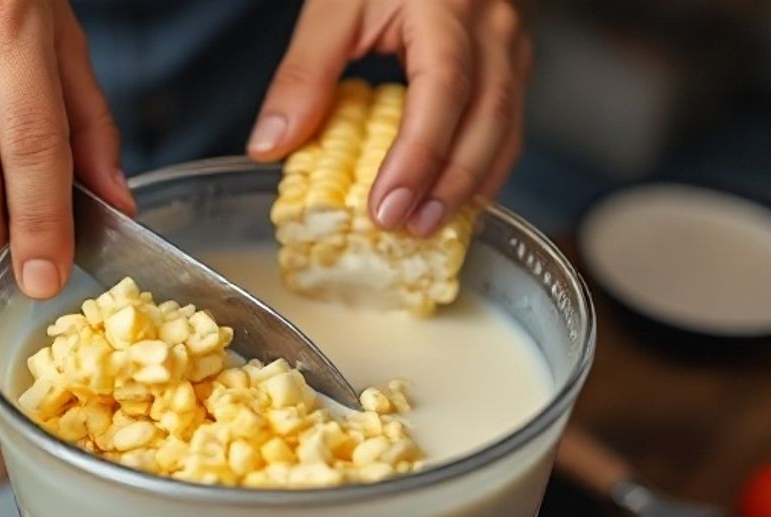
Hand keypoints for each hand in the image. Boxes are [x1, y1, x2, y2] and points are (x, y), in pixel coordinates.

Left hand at [248, 0, 531, 235]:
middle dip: (449, 184)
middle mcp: (491, 28)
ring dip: (471, 185)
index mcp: (446, 8)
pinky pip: (507, 126)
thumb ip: (304, 74)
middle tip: (407, 229)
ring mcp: (509, 47)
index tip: (385, 206)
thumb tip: (271, 144)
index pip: (443, 88)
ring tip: (427, 227)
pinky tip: (451, 201)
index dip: (417, 154)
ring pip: (508, 128)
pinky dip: (481, 170)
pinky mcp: (510, 66)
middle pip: (488, 117)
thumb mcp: (334, 6)